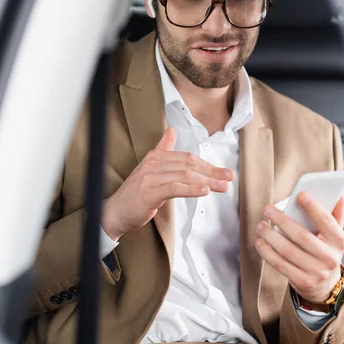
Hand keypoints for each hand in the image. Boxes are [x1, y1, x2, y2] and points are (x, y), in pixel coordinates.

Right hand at [102, 127, 234, 240]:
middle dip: (212, 171)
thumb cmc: (135, 194)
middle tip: (229, 177)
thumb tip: (172, 131)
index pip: (187, 158)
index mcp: (156, 157)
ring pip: (185, 176)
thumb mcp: (150, 169)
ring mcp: (150, 177)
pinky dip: (191, 189)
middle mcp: (153, 163)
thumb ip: (162, 150)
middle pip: (189, 164)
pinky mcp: (149, 192)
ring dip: (208, 181)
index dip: (208, 164)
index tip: (224, 172)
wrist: (114, 212)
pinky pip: (174, 188)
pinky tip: (205, 191)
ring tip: (223, 187)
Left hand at [254, 193, 343, 303]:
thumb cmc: (325, 250)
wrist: (326, 284)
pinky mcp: (303, 282)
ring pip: (288, 251)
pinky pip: (280, 265)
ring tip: (261, 225)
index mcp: (339, 241)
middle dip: (282, 221)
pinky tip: (260, 242)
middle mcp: (330, 258)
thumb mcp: (334, 233)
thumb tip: (339, 193)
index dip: (314, 208)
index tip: (300, 195)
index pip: (327, 221)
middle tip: (267, 209)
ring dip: (270, 236)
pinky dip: (267, 252)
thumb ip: (335, 213)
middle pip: (302, 236)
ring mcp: (317, 272)